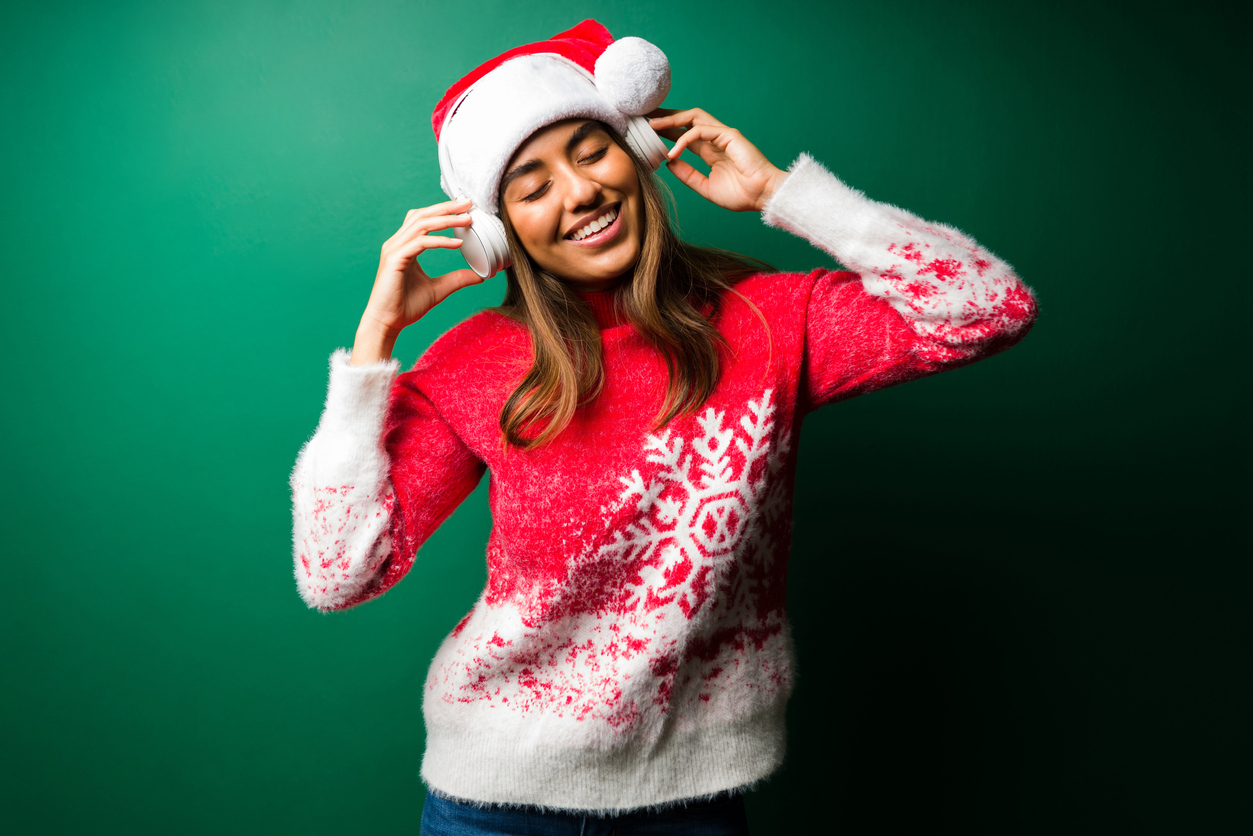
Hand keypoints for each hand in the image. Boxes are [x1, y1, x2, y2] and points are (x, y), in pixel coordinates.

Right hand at [354, 198, 482, 359]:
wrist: (387, 323)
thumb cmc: (406, 306)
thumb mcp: (439, 289)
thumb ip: (457, 279)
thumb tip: (480, 275)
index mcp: (405, 246)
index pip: (424, 220)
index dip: (443, 211)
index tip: (465, 208)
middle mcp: (397, 243)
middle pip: (422, 215)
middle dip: (446, 207)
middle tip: (468, 203)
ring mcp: (394, 250)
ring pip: (421, 225)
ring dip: (446, 220)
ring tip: (467, 219)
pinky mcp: (395, 260)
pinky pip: (420, 243)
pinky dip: (440, 241)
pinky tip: (457, 244)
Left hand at [648, 108, 787, 212]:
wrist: (762, 197)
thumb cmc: (741, 194)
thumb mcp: (705, 187)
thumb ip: (687, 174)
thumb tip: (669, 162)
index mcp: (710, 151)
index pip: (684, 134)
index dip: (666, 131)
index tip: (647, 133)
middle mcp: (715, 139)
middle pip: (686, 119)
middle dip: (665, 117)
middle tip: (644, 119)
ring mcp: (722, 135)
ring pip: (692, 118)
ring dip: (671, 120)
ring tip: (651, 126)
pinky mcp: (729, 135)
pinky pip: (701, 131)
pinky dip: (684, 139)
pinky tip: (672, 151)